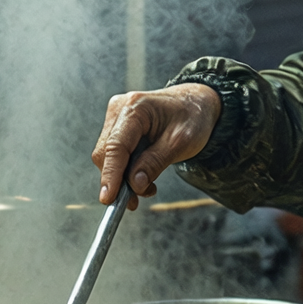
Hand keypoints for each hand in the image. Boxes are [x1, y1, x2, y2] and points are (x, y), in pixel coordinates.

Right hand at [91, 84, 222, 202]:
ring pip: (107, 156)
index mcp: (136, 108)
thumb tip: (134, 184)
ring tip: (146, 188)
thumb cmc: (192, 117)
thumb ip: (156, 162)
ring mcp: (116, 116)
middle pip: (106, 153)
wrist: (196, 102)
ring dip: (122, 177)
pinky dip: (125, 170)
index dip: (110, 174)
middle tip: (135, 201)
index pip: (116, 146)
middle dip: (118, 181)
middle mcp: (120, 108)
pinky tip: (141, 177)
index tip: (108, 198)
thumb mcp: (181, 143)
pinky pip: (114, 153)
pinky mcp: (117, 125)